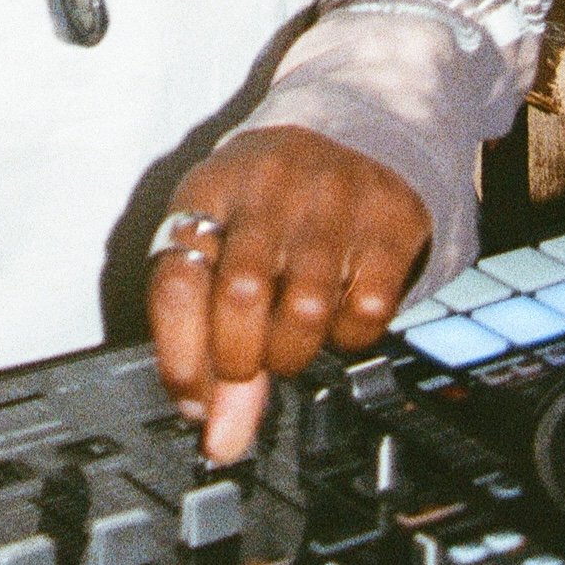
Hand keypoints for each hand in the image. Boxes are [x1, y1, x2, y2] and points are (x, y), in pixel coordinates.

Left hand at [150, 128, 430, 465]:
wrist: (351, 128)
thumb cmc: (267, 203)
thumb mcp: (225, 243)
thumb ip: (213, 340)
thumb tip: (218, 436)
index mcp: (208, 190)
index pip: (177, 277)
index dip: (180, 353)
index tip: (191, 402)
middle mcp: (265, 187)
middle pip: (241, 297)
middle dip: (241, 359)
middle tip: (248, 368)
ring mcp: (330, 199)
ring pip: (305, 309)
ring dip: (294, 352)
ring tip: (289, 341)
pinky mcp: (387, 220)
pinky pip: (367, 310)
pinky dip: (349, 336)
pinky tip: (337, 316)